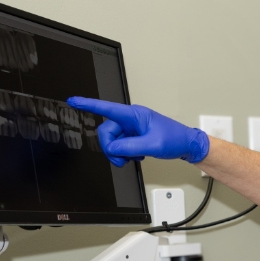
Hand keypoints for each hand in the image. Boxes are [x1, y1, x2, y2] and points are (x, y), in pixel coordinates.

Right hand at [66, 97, 209, 166]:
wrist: (186, 145)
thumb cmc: (174, 139)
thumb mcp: (152, 145)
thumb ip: (129, 147)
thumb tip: (112, 148)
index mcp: (134, 115)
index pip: (107, 108)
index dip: (88, 104)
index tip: (73, 101)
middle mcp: (130, 119)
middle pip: (107, 132)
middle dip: (111, 148)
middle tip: (122, 160)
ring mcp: (132, 128)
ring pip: (113, 141)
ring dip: (119, 152)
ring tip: (134, 157)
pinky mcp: (134, 136)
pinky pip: (120, 145)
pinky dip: (125, 153)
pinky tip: (137, 155)